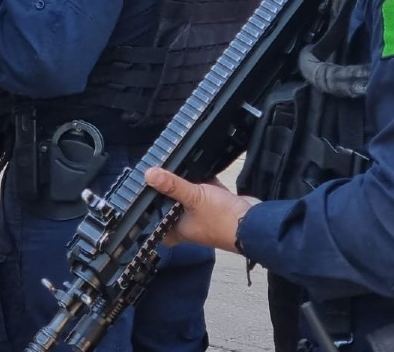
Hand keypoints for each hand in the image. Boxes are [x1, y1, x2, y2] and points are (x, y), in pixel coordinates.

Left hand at [144, 167, 260, 253]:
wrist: (255, 223)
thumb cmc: (222, 220)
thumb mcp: (194, 198)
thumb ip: (172, 185)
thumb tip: (149, 175)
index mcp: (178, 229)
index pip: (155, 224)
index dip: (147, 212)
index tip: (137, 196)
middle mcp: (189, 223)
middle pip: (170, 206)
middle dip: (165, 191)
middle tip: (153, 173)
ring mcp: (203, 213)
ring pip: (187, 197)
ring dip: (182, 184)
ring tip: (169, 164)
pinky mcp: (217, 203)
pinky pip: (205, 189)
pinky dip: (201, 178)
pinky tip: (195, 163)